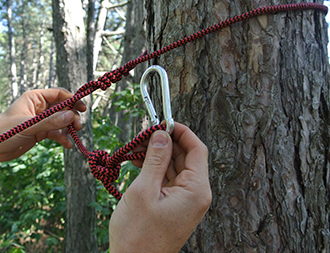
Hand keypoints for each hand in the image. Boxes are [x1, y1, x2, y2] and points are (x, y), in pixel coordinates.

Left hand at [0, 88, 85, 161]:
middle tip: (77, 126)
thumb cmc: (4, 133)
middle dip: (72, 116)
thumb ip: (50, 121)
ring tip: (73, 136)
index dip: (72, 100)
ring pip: (62, 121)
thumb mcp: (28, 126)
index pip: (59, 94)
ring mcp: (41, 120)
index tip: (82, 109)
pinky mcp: (41, 132)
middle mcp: (40, 108)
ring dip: (69, 128)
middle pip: (63, 108)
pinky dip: (63, 138)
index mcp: (35, 98)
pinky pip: (57, 132)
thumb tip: (71, 116)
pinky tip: (67, 145)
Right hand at [109, 122, 211, 252]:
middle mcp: (196, 194)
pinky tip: (139, 162)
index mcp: (196, 190)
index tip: (164, 122)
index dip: (182, 132)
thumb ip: (156, 159)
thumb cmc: (137, 235)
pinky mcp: (175, 204)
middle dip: (165, 142)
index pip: (197, 149)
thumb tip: (162, 135)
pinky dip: (155, 168)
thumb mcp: (144, 190)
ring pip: (175, 166)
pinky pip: (168, 179)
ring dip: (157, 155)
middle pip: (186, 156)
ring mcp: (186, 200)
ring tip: (136, 148)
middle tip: (144, 135)